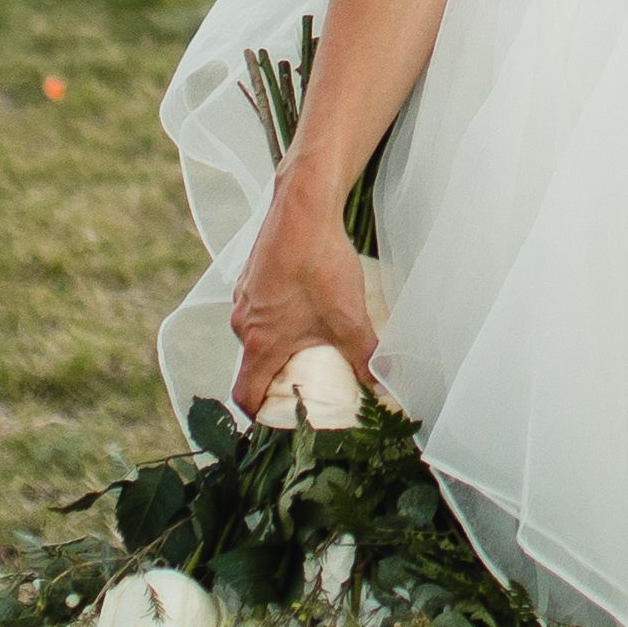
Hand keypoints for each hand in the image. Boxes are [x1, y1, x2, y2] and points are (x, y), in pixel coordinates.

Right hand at [227, 175, 380, 423]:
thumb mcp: (348, 318)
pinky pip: (261, 310)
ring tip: (314, 346)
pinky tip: (308, 308)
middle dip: (280, 379)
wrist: (303, 207)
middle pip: (254, 366)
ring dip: (281, 346)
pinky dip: (279, 319)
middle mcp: (243, 323)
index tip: (283, 419)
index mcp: (259, 343)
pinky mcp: (252, 276)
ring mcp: (244, 297)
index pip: (245, 395)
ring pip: (259, 336)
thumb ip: (365, 358)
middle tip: (310, 385)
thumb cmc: (320, 263)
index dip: (262, 415)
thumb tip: (384, 386)